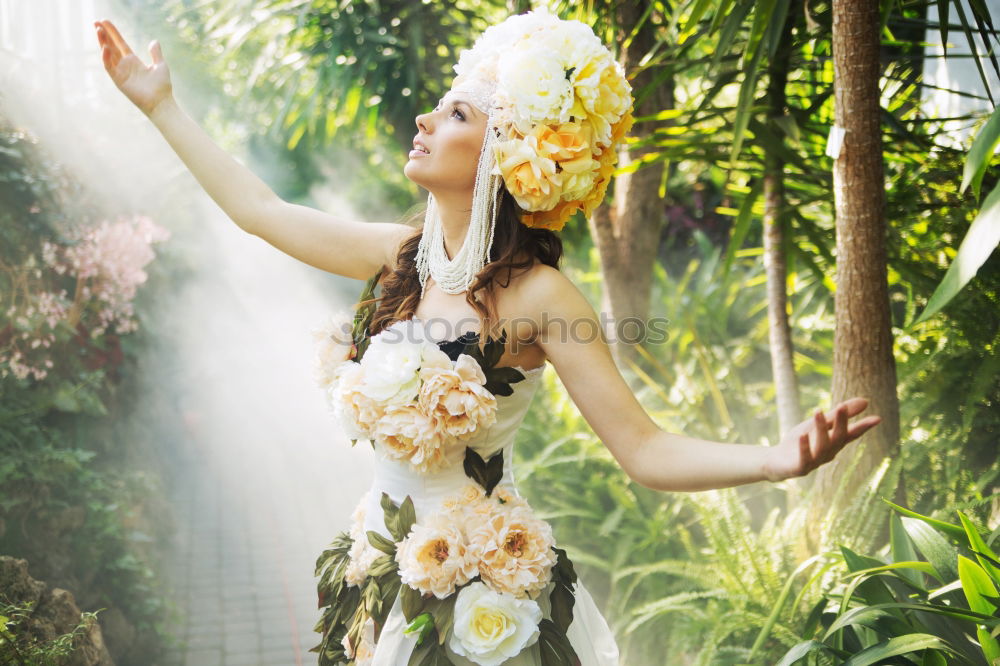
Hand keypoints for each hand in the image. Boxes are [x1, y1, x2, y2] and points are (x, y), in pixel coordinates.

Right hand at [93, 19, 172, 116]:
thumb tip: (154, 41)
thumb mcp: (160, 65)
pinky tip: (105, 47)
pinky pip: (109, 67)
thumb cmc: (162, 87)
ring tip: (98, 30)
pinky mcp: (119, 81)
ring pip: (108, 54)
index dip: (113, 33)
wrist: (161, 102)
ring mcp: (121, 73)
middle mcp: (125, 66)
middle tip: (96, 22)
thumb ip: (156, 53)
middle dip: (104, 35)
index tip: (105, 21)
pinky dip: (106, 57)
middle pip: (111, 46)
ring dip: (103, 42)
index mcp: (133, 61)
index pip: (120, 43)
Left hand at [763, 398, 882, 481]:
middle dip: (841, 422)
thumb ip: (839, 415)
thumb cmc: (801, 441)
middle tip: (842, 406)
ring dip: (821, 428)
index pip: (852, 434)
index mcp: (835, 443)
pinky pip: (804, 458)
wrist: (777, 461)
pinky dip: (804, 447)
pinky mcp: (800, 468)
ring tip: (818, 411)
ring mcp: (815, 462)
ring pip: (822, 446)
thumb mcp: (819, 424)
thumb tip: (866, 401)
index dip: (864, 427)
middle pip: (838, 438)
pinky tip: (802, 435)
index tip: (878, 418)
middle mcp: (829, 453)